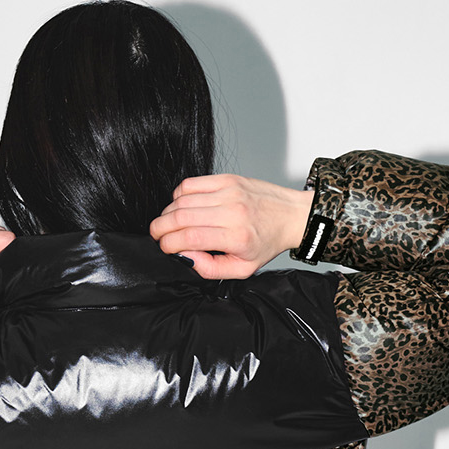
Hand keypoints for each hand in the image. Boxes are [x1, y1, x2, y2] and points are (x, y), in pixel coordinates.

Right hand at [149, 172, 314, 278]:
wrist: (290, 216)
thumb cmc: (267, 242)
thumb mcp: (243, 269)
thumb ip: (210, 268)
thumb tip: (185, 257)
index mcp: (237, 237)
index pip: (190, 237)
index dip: (169, 244)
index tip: (164, 248)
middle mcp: (232, 211)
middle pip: (181, 216)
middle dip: (161, 228)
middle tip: (157, 235)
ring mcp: (229, 192)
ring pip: (182, 199)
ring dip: (168, 212)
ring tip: (168, 223)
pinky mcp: (227, 179)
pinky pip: (192, 183)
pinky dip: (179, 195)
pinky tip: (182, 205)